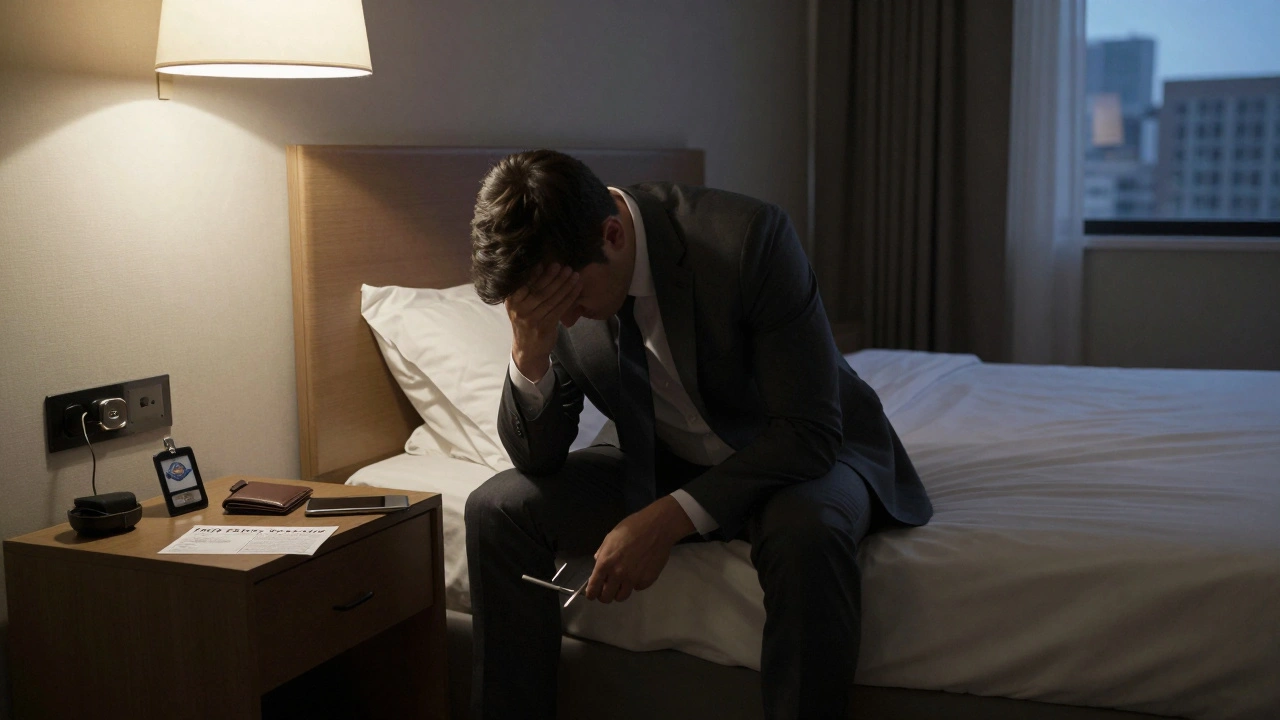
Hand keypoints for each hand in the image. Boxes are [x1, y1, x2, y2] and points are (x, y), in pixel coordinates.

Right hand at [506, 263, 580, 380]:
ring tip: (574, 274)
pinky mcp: (545, 327)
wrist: (528, 350)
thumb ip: (526, 289)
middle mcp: (520, 310)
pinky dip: (570, 297)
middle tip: (564, 266)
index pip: (523, 284)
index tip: (546, 262)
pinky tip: (577, 288)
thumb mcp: (519, 306)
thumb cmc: (526, 322)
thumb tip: (541, 264)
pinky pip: (560, 309)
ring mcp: (532, 319)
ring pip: (551, 299)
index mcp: (512, 301)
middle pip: (540, 291)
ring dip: (565, 285)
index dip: (535, 273)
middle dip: (554, 277)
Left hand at [586, 497, 695, 603]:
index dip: (591, 594)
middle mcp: (618, 574)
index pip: (593, 588)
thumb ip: (602, 553)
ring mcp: (633, 579)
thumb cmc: (632, 528)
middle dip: (604, 596)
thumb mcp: (610, 537)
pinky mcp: (647, 580)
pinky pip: (637, 588)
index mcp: (605, 563)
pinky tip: (639, 571)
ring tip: (623, 582)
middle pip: (607, 598)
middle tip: (608, 589)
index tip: (592, 594)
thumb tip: (598, 564)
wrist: (657, 527)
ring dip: (620, 592)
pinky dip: (636, 583)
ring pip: (622, 597)